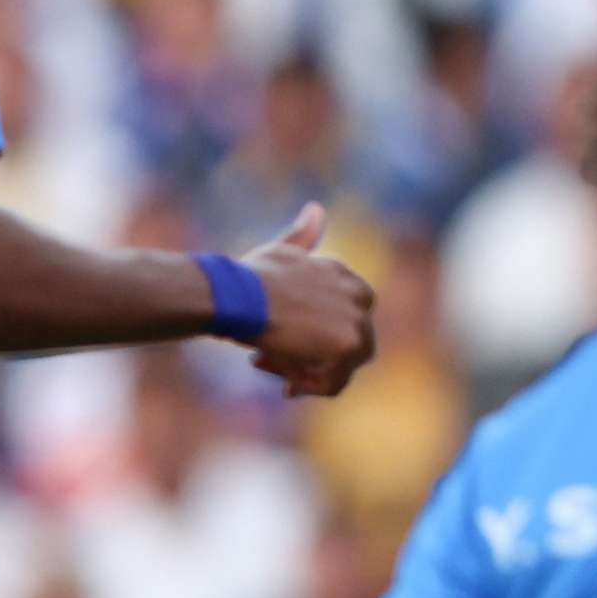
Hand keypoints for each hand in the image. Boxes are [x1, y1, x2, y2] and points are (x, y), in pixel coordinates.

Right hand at [244, 202, 377, 397]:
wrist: (237, 296)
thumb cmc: (249, 276)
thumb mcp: (282, 251)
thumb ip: (303, 236)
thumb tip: (316, 209)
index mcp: (344, 274)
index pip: (348, 314)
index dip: (318, 333)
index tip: (285, 339)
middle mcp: (358, 295)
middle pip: (348, 342)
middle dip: (314, 355)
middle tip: (273, 358)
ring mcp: (357, 320)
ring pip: (341, 364)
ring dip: (307, 372)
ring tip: (271, 365)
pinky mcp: (348, 346)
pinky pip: (335, 383)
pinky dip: (309, 388)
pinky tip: (285, 385)